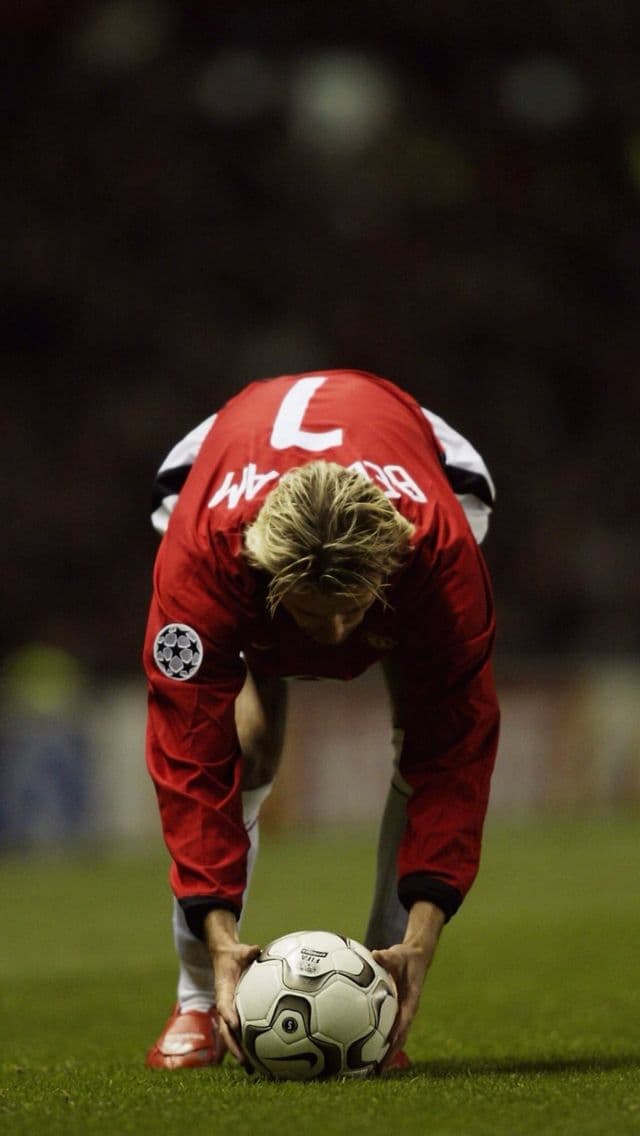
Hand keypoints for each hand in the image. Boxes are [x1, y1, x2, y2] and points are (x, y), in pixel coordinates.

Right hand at [204, 909, 259, 1062]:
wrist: (224, 959)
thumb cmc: (234, 955)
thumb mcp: (239, 951)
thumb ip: (247, 951)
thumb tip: (256, 948)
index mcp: (223, 991)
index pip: (223, 1005)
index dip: (228, 1015)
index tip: (235, 1024)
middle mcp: (225, 1006)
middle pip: (226, 1030)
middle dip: (233, 1047)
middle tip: (244, 1061)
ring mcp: (230, 1013)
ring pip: (233, 1037)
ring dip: (241, 1053)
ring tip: (253, 1071)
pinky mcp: (237, 1016)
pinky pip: (243, 1032)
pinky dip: (250, 1045)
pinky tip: (263, 1059)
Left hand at [372, 900, 444, 1069]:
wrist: (416, 957)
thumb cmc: (406, 956)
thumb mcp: (399, 954)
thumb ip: (387, 957)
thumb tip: (375, 954)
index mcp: (410, 1002)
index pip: (404, 1023)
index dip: (396, 1037)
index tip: (388, 1050)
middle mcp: (406, 1011)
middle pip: (398, 1038)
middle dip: (389, 1055)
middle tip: (376, 1071)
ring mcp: (400, 1013)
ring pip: (392, 1036)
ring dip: (382, 1052)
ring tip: (366, 1068)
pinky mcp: (393, 1012)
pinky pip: (384, 1027)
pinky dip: (375, 1038)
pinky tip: (358, 1045)